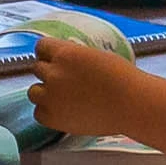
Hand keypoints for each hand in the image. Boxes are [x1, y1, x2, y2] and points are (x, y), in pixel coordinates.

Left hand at [26, 28, 153, 136]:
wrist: (131, 105)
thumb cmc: (123, 79)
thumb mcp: (97, 57)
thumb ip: (76, 57)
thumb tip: (67, 60)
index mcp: (65, 53)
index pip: (41, 47)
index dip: (47, 54)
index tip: (53, 60)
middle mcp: (53, 73)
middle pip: (37, 69)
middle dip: (49, 74)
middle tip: (65, 82)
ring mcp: (51, 96)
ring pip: (33, 91)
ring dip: (44, 93)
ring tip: (62, 99)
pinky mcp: (52, 118)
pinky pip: (38, 113)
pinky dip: (48, 113)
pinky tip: (63, 112)